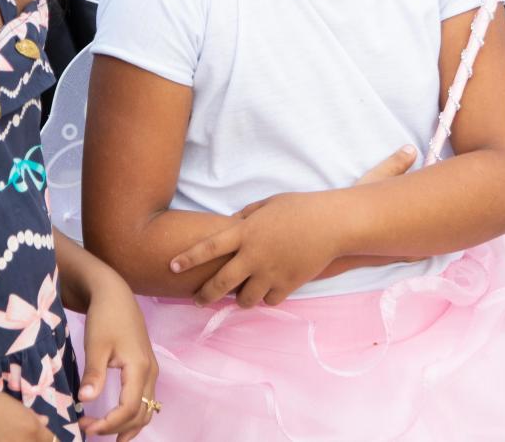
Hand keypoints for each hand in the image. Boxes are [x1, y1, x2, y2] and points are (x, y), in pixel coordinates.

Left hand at [75, 264, 159, 441]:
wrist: (115, 295)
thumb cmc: (105, 317)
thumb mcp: (96, 345)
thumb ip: (93, 374)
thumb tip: (85, 400)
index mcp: (139, 368)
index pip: (129, 409)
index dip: (108, 424)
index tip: (85, 426)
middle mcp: (150, 372)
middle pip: (141, 414)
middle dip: (117, 428)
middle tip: (88, 430)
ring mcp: (150, 370)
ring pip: (147, 409)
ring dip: (128, 426)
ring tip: (106, 435)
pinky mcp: (146, 368)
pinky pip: (146, 400)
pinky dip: (134, 415)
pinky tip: (118, 422)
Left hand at [172, 192, 345, 307]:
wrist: (333, 223)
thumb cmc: (300, 207)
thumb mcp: (268, 204)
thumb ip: (246, 216)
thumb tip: (231, 225)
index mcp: (246, 232)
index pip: (209, 247)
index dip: (188, 258)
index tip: (171, 266)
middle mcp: (254, 255)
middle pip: (220, 283)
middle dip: (204, 295)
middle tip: (196, 300)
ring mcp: (271, 272)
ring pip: (244, 299)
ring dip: (240, 299)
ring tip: (240, 295)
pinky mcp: (288, 284)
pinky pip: (270, 300)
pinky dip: (267, 297)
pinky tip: (268, 291)